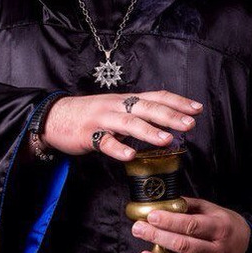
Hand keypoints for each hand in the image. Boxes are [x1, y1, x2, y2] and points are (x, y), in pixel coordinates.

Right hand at [42, 90, 202, 160]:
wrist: (55, 116)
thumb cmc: (90, 115)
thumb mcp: (116, 109)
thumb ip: (137, 114)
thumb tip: (164, 121)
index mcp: (126, 100)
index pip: (156, 96)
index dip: (177, 101)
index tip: (197, 109)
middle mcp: (117, 106)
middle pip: (146, 107)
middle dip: (170, 116)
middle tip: (190, 124)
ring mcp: (102, 119)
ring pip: (128, 123)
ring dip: (148, 131)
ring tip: (166, 140)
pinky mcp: (88, 135)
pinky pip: (104, 142)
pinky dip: (117, 149)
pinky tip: (129, 156)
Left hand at [131, 197, 251, 252]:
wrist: (247, 245)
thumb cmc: (225, 224)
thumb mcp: (212, 209)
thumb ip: (189, 205)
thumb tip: (164, 202)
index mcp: (220, 228)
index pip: (192, 225)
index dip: (170, 221)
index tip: (151, 216)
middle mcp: (218, 251)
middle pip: (185, 246)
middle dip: (158, 237)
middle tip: (139, 230)